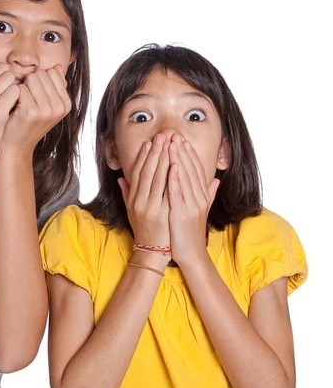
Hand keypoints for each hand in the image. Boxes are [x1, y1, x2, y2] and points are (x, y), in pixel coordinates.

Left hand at [0, 65, 71, 157]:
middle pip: (41, 74)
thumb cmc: (26, 124)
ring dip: (21, 87)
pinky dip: (13, 94)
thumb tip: (57, 66)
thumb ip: (53, 86)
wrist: (15, 147)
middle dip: (29, 83)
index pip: (52, 72)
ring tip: (20, 104)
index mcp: (66, 104)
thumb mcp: (45, 106)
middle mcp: (59, 107)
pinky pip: (20, 87)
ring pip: (31, 78)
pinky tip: (13, 107)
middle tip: (24, 101)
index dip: (38, 81)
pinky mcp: (31, 111)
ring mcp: (46, 110)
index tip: (33, 97)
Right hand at [118, 134, 170, 253]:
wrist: (151, 250)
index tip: (149, 143)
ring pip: (156, 179)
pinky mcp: (161, 213)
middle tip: (161, 137)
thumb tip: (120, 178)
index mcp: (133, 199)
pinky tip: (175, 165)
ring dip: (163, 160)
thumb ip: (126, 193)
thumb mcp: (131, 211)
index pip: (138, 173)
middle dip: (155, 153)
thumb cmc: (144, 229)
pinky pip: (167, 192)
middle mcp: (139, 201)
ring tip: (168, 145)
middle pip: (147, 172)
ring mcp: (150, 207)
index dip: (144, 157)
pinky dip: (170, 177)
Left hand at [167, 135, 219, 265]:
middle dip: (182, 152)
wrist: (190, 253)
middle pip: (191, 170)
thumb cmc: (189, 231)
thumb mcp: (200, 209)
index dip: (189, 154)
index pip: (196, 170)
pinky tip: (171, 167)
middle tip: (174, 135)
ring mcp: (192, 205)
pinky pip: (179, 193)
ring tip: (171, 144)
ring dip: (178, 160)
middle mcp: (199, 198)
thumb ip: (208, 193)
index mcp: (202, 196)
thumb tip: (216, 179)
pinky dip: (176, 179)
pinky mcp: (183, 213)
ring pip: (185, 178)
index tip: (181, 140)